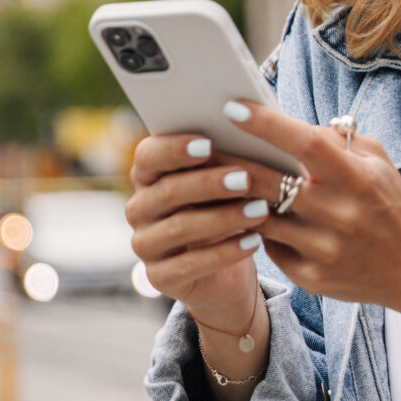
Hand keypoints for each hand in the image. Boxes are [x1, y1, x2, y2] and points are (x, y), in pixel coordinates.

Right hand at [126, 132, 292, 333]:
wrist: (227, 271)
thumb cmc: (227, 210)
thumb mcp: (226, 182)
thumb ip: (227, 156)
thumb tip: (252, 123)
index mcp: (149, 176)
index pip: (148, 155)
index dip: (174, 148)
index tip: (208, 143)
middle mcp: (139, 209)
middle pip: (167, 191)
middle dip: (210, 183)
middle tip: (247, 179)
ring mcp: (145, 244)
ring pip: (180, 228)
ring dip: (224, 218)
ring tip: (261, 210)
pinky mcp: (159, 277)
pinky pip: (190, 264)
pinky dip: (225, 252)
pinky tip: (254, 242)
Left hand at [222, 100, 400, 329]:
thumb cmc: (391, 205)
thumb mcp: (377, 162)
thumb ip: (336, 140)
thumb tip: (287, 126)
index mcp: (357, 179)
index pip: (305, 144)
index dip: (266, 125)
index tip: (233, 107)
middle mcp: (339, 214)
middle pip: (268, 183)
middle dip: (230, 162)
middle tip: (203, 146)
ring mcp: (322, 249)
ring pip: (259, 217)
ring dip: (234, 198)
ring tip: (212, 180)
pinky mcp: (310, 276)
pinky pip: (268, 247)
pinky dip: (254, 229)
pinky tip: (241, 217)